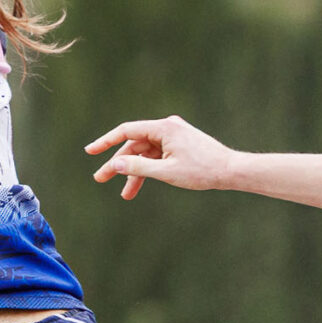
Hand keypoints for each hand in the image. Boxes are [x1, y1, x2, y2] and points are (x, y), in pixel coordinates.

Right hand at [86, 116, 245, 200]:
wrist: (231, 171)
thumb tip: (114, 165)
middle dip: (118, 164)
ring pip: (144, 154)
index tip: (90, 152)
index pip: (126, 131)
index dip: (105, 142)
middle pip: (134, 145)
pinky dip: (148, 171)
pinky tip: (139, 187)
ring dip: (134, 172)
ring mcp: (173, 136)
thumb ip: (137, 167)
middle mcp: (167, 128)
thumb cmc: (202, 170)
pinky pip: (156, 157)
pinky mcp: (178, 145)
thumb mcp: (165, 172)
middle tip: (100, 180)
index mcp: (164, 128)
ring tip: (125, 195)